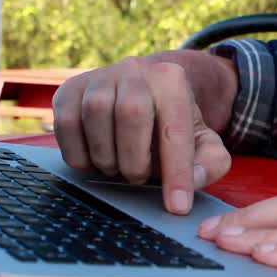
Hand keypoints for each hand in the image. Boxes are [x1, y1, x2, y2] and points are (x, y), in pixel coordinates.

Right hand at [51, 56, 231, 213]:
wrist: (141, 93)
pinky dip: (78, 154)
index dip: (177, 172)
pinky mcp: (69, 90)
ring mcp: (99, 77)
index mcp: (172, 80)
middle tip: (138, 178)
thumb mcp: (201, 141)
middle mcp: (135, 70)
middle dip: (134, 159)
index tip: (177, 207)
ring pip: (95, 114)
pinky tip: (93, 161)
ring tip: (117, 168)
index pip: (176, 129)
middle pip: (131, 113)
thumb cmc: (171, 125)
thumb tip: (193, 179)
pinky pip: (65, 124)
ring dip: (105, 156)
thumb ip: (210, 162)